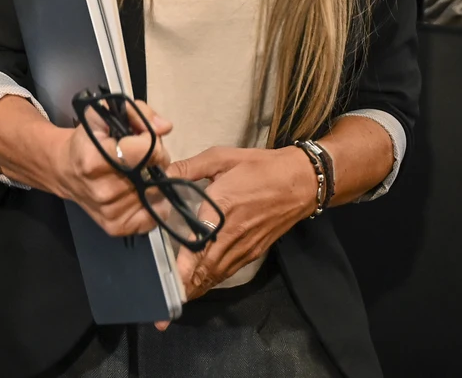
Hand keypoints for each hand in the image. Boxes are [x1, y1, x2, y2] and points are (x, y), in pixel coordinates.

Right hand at [54, 103, 175, 237]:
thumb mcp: (104, 115)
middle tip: (142, 156)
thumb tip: (166, 127)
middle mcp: (103, 190)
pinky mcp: (116, 227)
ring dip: (156, 181)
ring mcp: (110, 212)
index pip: (147, 151)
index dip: (152, 140)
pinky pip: (156, 216)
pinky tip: (143, 191)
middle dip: (156, 160)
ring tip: (139, 173)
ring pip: (159, 194)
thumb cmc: (87, 140)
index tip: (143, 138)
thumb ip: (138, 113)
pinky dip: (156, 202)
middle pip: (155, 174)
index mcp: (96, 159)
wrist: (64, 170)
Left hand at [160, 147, 316, 312]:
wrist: (300, 182)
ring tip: (175, 299)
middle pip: (204, 270)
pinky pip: (228, 271)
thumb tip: (160, 175)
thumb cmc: (259, 168)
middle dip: (184, 287)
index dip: (183, 269)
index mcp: (221, 210)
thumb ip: (189, 168)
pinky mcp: (254, 252)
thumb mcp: (221, 158)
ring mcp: (244, 247)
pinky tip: (200, 283)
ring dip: (196, 288)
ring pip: (216, 275)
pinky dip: (212, 280)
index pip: (198, 246)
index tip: (168, 283)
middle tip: (163, 304)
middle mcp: (232, 235)